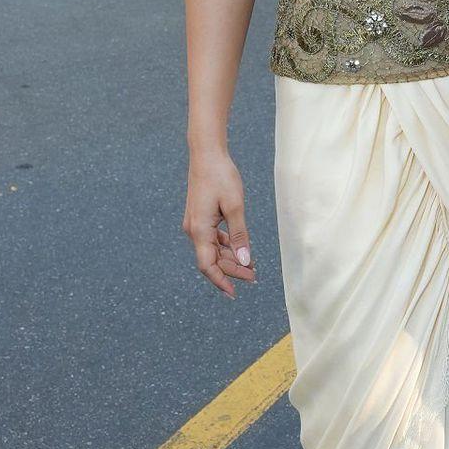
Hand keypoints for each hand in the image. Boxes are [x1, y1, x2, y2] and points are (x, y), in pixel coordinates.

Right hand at [183, 149, 255, 297]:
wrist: (206, 154)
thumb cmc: (221, 177)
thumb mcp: (235, 206)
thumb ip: (240, 235)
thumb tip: (245, 261)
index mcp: (200, 229)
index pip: (208, 265)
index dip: (221, 281)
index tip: (234, 293)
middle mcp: (194, 230)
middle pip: (212, 260)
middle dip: (232, 270)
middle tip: (254, 276)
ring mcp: (195, 224)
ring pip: (213, 250)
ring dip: (230, 259)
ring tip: (251, 265)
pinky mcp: (200, 218)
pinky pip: (212, 239)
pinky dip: (226, 247)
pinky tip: (240, 249)